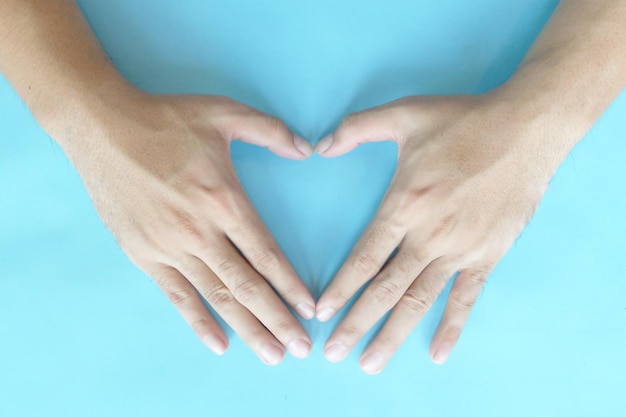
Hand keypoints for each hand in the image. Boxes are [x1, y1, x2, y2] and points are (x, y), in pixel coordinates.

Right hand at [65, 92, 315, 364]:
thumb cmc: (166, 120)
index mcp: (224, 199)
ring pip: (216, 297)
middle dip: (277, 319)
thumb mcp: (225, 112)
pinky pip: (176, 296)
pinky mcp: (144, 255)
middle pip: (247, 285)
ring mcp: (170, 247)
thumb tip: (308, 150)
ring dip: (247, 328)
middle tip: (300, 347)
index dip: (290, 284)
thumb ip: (271, 131)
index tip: (309, 309)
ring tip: (271, 354)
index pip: (266, 254)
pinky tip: (218, 343)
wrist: (102, 129)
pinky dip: (198, 321)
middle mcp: (200, 231)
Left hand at [315, 94, 554, 372]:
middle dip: (357, 323)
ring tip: (372, 363)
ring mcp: (460, 249)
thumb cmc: (463, 121)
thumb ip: (355, 128)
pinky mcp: (488, 254)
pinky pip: (466, 297)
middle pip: (386, 289)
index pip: (365, 257)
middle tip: (335, 353)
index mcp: (405, 204)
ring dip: (393, 334)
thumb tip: (318, 146)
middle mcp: (429, 234)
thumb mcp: (403, 113)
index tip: (322, 313)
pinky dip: (451, 326)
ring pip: (420, 300)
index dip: (341, 288)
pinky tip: (437, 353)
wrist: (526, 129)